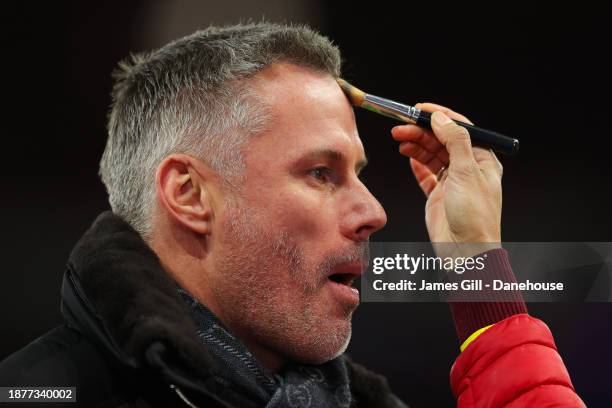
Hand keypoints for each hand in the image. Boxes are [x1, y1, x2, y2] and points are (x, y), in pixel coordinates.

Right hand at [391, 103, 502, 255]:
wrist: (465, 252)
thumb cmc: (474, 217)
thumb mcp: (467, 172)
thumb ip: (455, 141)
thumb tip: (442, 118)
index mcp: (482, 160)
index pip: (460, 130)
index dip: (440, 117)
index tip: (420, 109)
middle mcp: (468, 169)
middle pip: (442, 141)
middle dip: (421, 131)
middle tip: (401, 126)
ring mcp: (453, 182)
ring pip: (432, 156)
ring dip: (416, 145)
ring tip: (399, 139)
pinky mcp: (439, 195)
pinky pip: (426, 174)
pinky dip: (416, 164)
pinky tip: (408, 155)